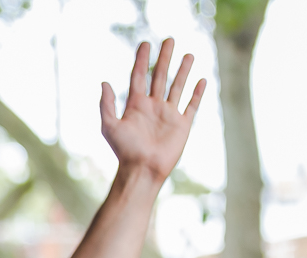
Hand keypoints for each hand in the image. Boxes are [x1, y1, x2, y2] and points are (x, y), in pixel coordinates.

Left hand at [101, 39, 203, 181]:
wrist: (142, 169)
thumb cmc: (124, 151)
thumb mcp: (109, 126)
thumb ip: (107, 104)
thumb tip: (104, 82)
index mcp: (135, 105)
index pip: (139, 76)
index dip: (141, 60)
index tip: (145, 44)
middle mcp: (153, 107)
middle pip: (159, 76)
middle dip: (164, 58)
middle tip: (169, 40)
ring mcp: (168, 114)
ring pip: (177, 86)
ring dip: (183, 71)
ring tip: (188, 54)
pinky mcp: (182, 124)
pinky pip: (192, 105)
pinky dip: (197, 93)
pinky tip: (202, 80)